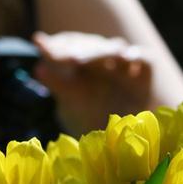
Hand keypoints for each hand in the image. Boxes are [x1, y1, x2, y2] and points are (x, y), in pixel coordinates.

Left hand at [32, 31, 152, 133]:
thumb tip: (37, 67)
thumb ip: (55, 83)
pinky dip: (138, 56)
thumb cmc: (87, 117)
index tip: (42, 45)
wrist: (113, 140)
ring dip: (106, 52)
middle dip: (83, 51)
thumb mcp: (69, 101)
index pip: (70, 43)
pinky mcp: (143, 78)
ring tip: (98, 57)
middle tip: (73, 60)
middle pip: (93, 46)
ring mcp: (123, 66)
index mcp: (80, 60)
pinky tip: (127, 57)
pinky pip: (145, 60)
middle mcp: (102, 59)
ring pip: (116, 48)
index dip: (59, 44)